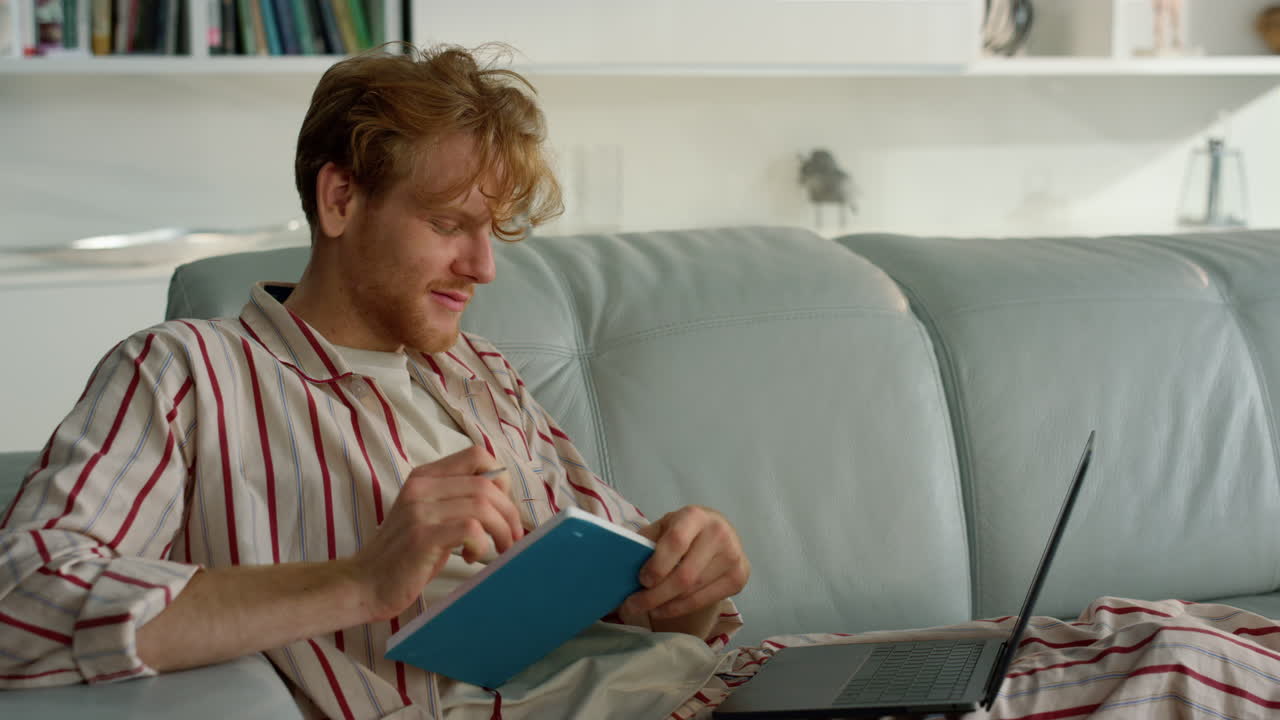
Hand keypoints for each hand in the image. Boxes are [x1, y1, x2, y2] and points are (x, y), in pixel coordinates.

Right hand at [345, 445, 521, 621]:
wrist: (364, 584)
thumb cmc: (405, 555)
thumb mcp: (431, 517)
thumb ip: (458, 501)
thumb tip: (505, 501)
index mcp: (424, 476)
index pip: (476, 455)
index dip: (501, 478)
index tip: (505, 507)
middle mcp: (421, 486)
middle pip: (486, 484)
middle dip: (509, 512)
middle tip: (512, 537)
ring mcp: (419, 510)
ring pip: (482, 505)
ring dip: (502, 529)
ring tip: (499, 548)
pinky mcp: (422, 536)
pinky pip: (470, 528)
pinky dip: (481, 543)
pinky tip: (471, 557)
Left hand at [624, 505, 749, 619]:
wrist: (720, 533)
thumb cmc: (684, 530)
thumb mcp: (664, 526)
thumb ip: (646, 541)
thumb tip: (620, 561)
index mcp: (695, 516)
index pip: (676, 542)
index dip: (657, 565)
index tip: (641, 580)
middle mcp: (719, 534)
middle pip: (685, 574)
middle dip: (655, 595)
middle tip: (631, 606)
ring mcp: (733, 557)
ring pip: (692, 591)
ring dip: (664, 604)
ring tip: (644, 608)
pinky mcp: (739, 577)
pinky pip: (704, 600)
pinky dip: (679, 609)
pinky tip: (663, 609)